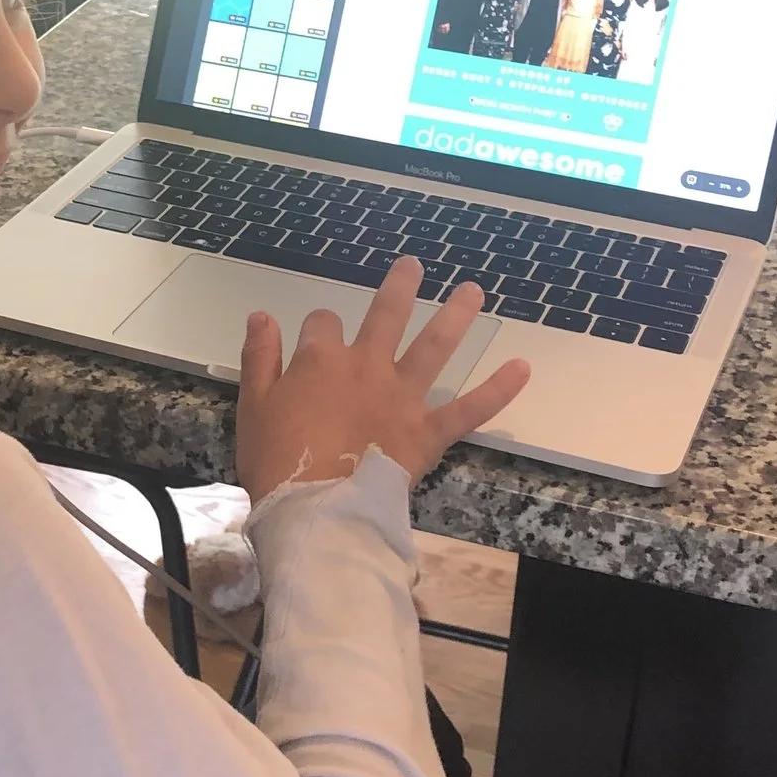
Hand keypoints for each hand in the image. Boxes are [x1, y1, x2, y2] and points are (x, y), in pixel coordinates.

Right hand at [234, 257, 531, 503]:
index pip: (321, 324)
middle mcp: (367, 366)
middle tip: (414, 266)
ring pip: (433, 347)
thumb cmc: (277, 461)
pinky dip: (498, 389)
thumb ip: (259, 358)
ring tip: (474, 291)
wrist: (316, 510)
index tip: (316, 340)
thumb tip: (262, 315)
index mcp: (321, 359)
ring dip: (456, 316)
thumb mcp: (254, 407)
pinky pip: (468, 408)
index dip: (319, 329)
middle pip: (386, 315)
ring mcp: (402, 396)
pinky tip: (523, 368)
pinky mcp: (428, 431)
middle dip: (399, 288)